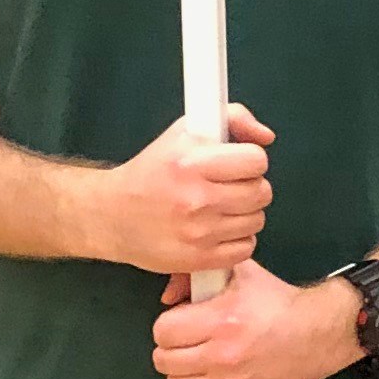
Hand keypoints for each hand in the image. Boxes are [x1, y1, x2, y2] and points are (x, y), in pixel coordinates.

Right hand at [97, 103, 274, 275]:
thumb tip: (265, 136)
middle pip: (261, 192)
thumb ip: (232, 119)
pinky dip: (237, 239)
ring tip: (219, 207)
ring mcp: (199, 233)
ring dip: (244, 214)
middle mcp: (196, 198)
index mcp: (192, 163)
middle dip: (249, 187)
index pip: (256, 161)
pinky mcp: (199, 259)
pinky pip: (246, 248)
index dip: (250, 160)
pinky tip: (217, 229)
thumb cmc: (151, 172)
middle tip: (228, 187)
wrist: (112, 215)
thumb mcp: (184, 131)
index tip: (237, 164)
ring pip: (257, 220)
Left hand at [152, 256, 361, 378]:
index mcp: (223, 321)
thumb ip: (197, 277)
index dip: (169, 324)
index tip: (181, 323)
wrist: (320, 334)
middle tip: (189, 341)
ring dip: (182, 372)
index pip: (163, 331)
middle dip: (173, 347)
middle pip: (164, 360)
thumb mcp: (240, 275)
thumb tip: (170, 294)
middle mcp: (225, 355)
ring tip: (200, 359)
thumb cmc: (282, 306)